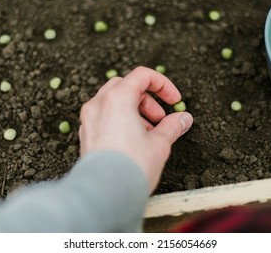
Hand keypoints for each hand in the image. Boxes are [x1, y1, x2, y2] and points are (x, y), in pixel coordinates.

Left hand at [79, 66, 192, 191]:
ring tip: (148, 133)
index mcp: (117, 99)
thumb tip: (184, 119)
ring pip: (113, 101)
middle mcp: (98, 104)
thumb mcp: (160, 144)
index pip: (142, 76)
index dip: (163, 85)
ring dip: (134, 110)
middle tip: (160, 119)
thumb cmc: (131, 167)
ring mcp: (88, 119)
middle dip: (147, 99)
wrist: (103, 195)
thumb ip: (172, 126)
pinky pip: (104, 117)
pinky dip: (120, 120)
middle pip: (126, 86)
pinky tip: (132, 140)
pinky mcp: (86, 134)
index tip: (175, 101)